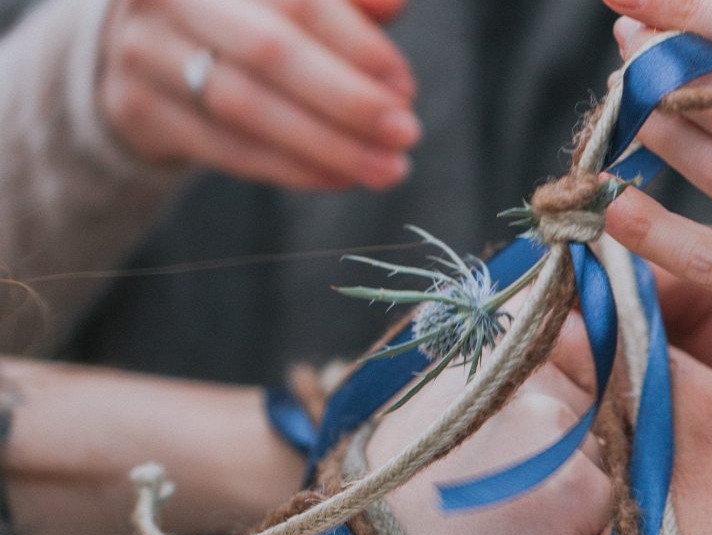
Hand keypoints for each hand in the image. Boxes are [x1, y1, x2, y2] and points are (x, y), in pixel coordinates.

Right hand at [99, 0, 421, 189]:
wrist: (147, 45)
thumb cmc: (247, 12)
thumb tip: (396, 3)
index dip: (356, 43)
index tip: (403, 85)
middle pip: (269, 50)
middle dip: (348, 99)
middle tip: (406, 134)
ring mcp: (146, 49)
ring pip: (248, 107)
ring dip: (328, 145)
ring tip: (387, 168)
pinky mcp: (140, 108)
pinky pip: (228, 148)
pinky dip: (292, 168)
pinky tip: (341, 176)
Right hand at [365, 315, 612, 534]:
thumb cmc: (372, 510)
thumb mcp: (414, 422)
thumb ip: (471, 396)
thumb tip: (521, 386)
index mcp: (485, 358)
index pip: (555, 357)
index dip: (542, 406)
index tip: (514, 445)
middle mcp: (529, 379)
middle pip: (576, 413)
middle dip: (554, 452)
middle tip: (499, 497)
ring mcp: (558, 431)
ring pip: (592, 459)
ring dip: (564, 492)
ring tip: (502, 526)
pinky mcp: (582, 486)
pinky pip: (601, 505)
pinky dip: (572, 533)